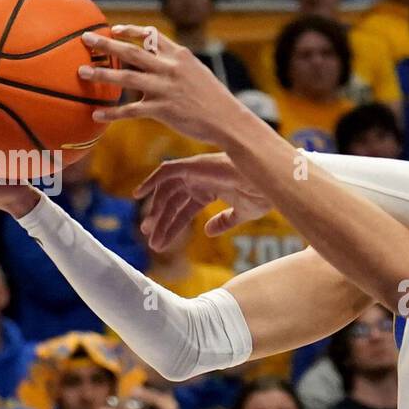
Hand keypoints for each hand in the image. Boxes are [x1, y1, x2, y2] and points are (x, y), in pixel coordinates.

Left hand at [80, 27, 255, 148]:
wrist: (228, 120)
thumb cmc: (214, 99)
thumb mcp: (197, 73)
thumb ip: (175, 66)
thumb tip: (154, 64)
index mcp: (179, 55)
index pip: (150, 35)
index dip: (131, 31)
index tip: (115, 29)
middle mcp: (170, 68)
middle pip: (132, 52)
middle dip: (106, 45)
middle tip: (86, 39)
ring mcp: (165, 89)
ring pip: (126, 78)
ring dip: (102, 75)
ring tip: (82, 73)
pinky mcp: (163, 110)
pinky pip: (131, 110)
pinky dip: (113, 112)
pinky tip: (97, 114)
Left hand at [133, 153, 271, 251]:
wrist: (269, 182)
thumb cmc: (262, 194)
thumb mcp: (242, 213)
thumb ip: (224, 221)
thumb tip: (208, 232)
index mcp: (211, 189)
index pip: (185, 211)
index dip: (173, 227)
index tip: (162, 243)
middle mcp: (200, 180)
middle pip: (173, 203)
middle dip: (161, 222)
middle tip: (151, 240)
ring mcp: (196, 172)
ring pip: (167, 192)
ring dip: (156, 211)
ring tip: (148, 231)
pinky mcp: (193, 166)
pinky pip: (166, 172)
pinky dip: (151, 181)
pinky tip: (139, 195)